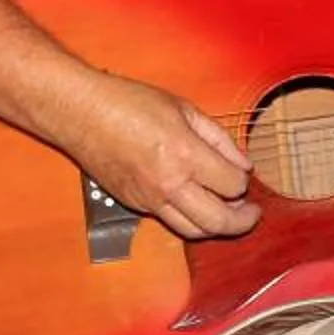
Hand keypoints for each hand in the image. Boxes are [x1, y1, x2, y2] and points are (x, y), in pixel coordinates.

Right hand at [70, 75, 257, 240]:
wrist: (80, 112)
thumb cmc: (129, 103)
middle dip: (243, 221)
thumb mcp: (185, 109)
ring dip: (217, 227)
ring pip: (193, 231)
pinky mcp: (133, 204)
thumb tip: (244, 164)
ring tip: (228, 213)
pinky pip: (170, 221)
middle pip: (218, 221)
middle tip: (252, 213)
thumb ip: (220, 139)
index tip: (243, 174)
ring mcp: (148, 199)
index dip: (244, 182)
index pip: (233, 186)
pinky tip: (196, 203)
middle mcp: (168, 184)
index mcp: (185, 155)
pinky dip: (189, 218)